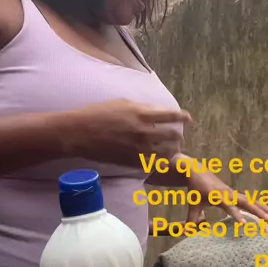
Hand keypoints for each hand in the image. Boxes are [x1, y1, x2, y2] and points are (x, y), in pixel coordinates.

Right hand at [62, 100, 190, 166]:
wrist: (79, 133)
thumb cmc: (98, 114)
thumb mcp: (123, 103)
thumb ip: (143, 108)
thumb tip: (157, 112)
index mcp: (142, 114)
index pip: (171, 116)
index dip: (183, 118)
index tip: (188, 119)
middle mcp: (144, 132)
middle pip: (173, 136)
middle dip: (178, 136)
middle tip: (178, 137)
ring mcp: (138, 149)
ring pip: (167, 153)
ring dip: (173, 150)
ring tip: (172, 149)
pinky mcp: (132, 162)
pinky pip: (154, 164)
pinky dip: (160, 161)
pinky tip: (160, 159)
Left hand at [184, 167, 267, 224]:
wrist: (198, 171)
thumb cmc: (196, 189)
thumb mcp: (193, 205)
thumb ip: (192, 219)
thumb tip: (188, 233)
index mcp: (219, 196)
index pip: (230, 207)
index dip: (237, 216)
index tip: (245, 225)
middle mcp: (229, 194)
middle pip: (247, 203)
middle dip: (258, 212)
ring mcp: (234, 193)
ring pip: (251, 201)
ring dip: (263, 208)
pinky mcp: (236, 194)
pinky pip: (250, 200)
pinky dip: (260, 205)